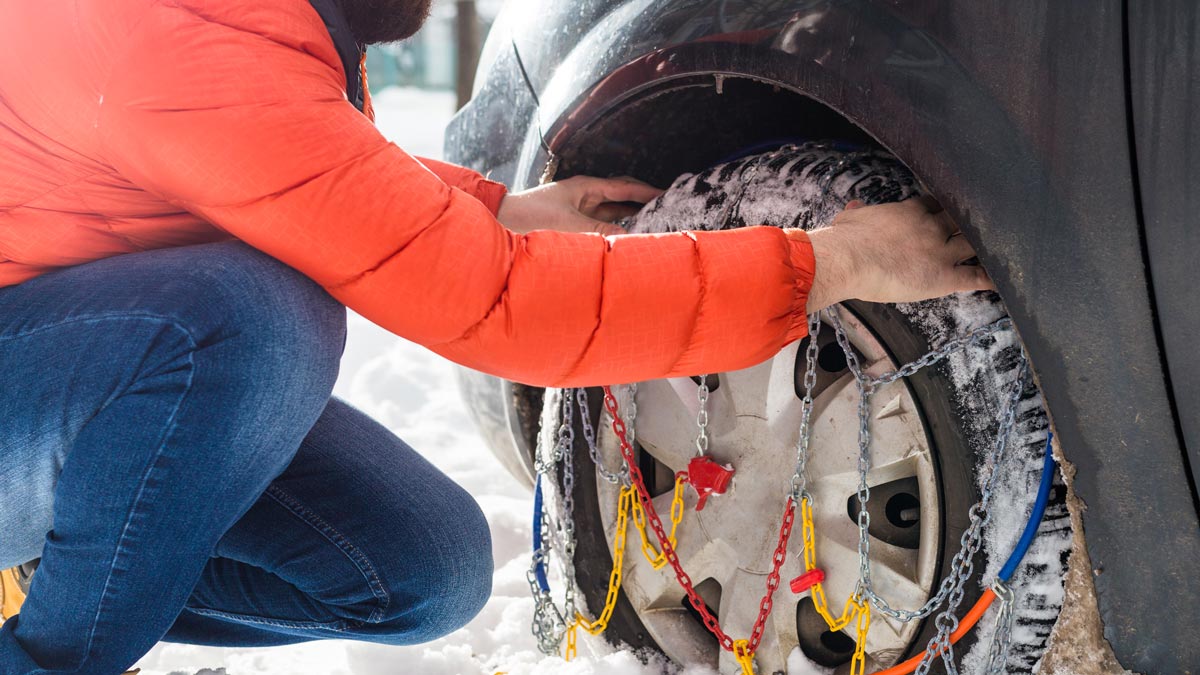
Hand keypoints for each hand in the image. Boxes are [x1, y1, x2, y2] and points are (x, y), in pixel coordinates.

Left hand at [496, 176, 662, 235]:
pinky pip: (600, 224)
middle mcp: (584, 195)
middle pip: (621, 195)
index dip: (646, 191)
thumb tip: (628, 237)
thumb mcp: (570, 224)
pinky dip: (614, 229)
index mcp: (585, 187)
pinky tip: (624, 237)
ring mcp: (578, 209)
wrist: (503, 221)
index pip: (624, 187)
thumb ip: (600, 231)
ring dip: (629, 217)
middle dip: (642, 201)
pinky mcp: (572, 223)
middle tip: (664, 208)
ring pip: (611, 211)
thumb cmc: (532, 215)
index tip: (667, 193)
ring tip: (651, 224)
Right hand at [801, 196, 994, 312]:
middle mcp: (931, 227)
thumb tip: (854, 206)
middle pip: (960, 221)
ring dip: (983, 248)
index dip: (942, 209)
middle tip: (982, 226)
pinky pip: (973, 277)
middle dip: (969, 224)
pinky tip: (999, 279)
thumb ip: (857, 212)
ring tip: (999, 250)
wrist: (848, 260)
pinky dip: (987, 278)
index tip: (945, 212)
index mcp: (910, 211)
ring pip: (972, 245)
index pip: (935, 205)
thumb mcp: (850, 219)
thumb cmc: (845, 240)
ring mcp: (940, 252)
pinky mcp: (943, 277)